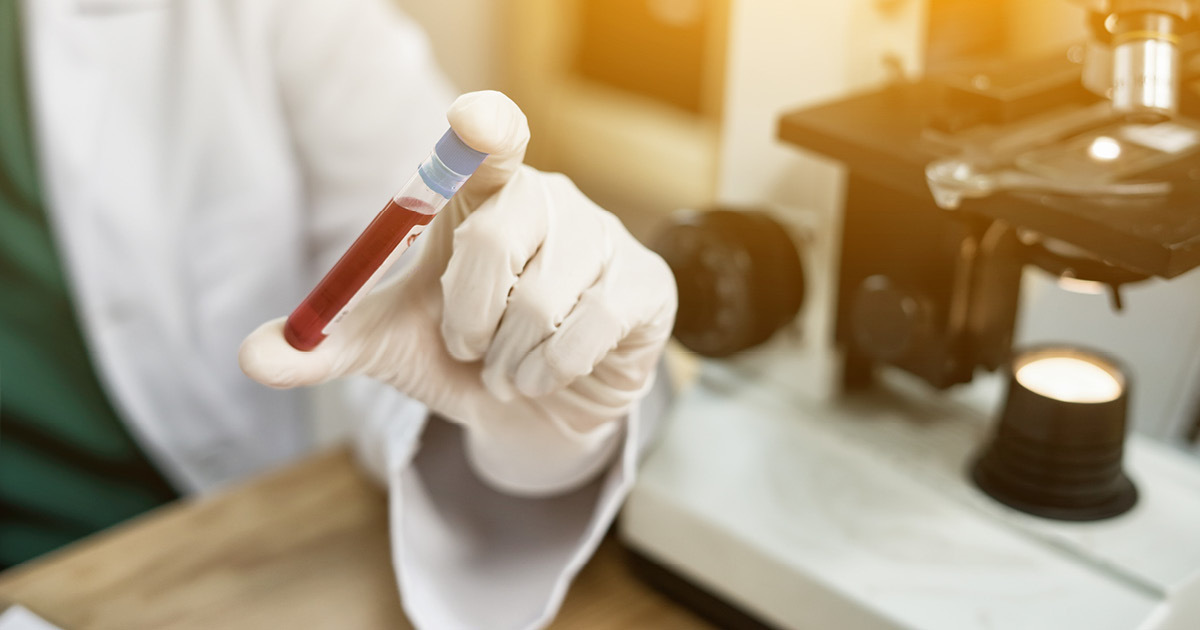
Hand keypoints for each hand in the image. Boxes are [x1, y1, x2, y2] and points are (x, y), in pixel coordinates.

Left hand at [239, 91, 676, 494]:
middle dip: (466, 320)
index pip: (489, 139)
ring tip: (510, 367)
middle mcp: (547, 200)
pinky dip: (550, 372)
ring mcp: (605, 239)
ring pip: (541, 303)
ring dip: (508, 361)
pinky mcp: (645, 286)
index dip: (482, 129)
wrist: (536, 402)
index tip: (472, 123)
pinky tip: (548, 374)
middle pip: (496, 239)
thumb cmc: (464, 351)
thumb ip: (325, 346)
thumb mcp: (388, 346)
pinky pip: (590, 330)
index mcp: (482, 193)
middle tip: (470, 347)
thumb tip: (252, 358)